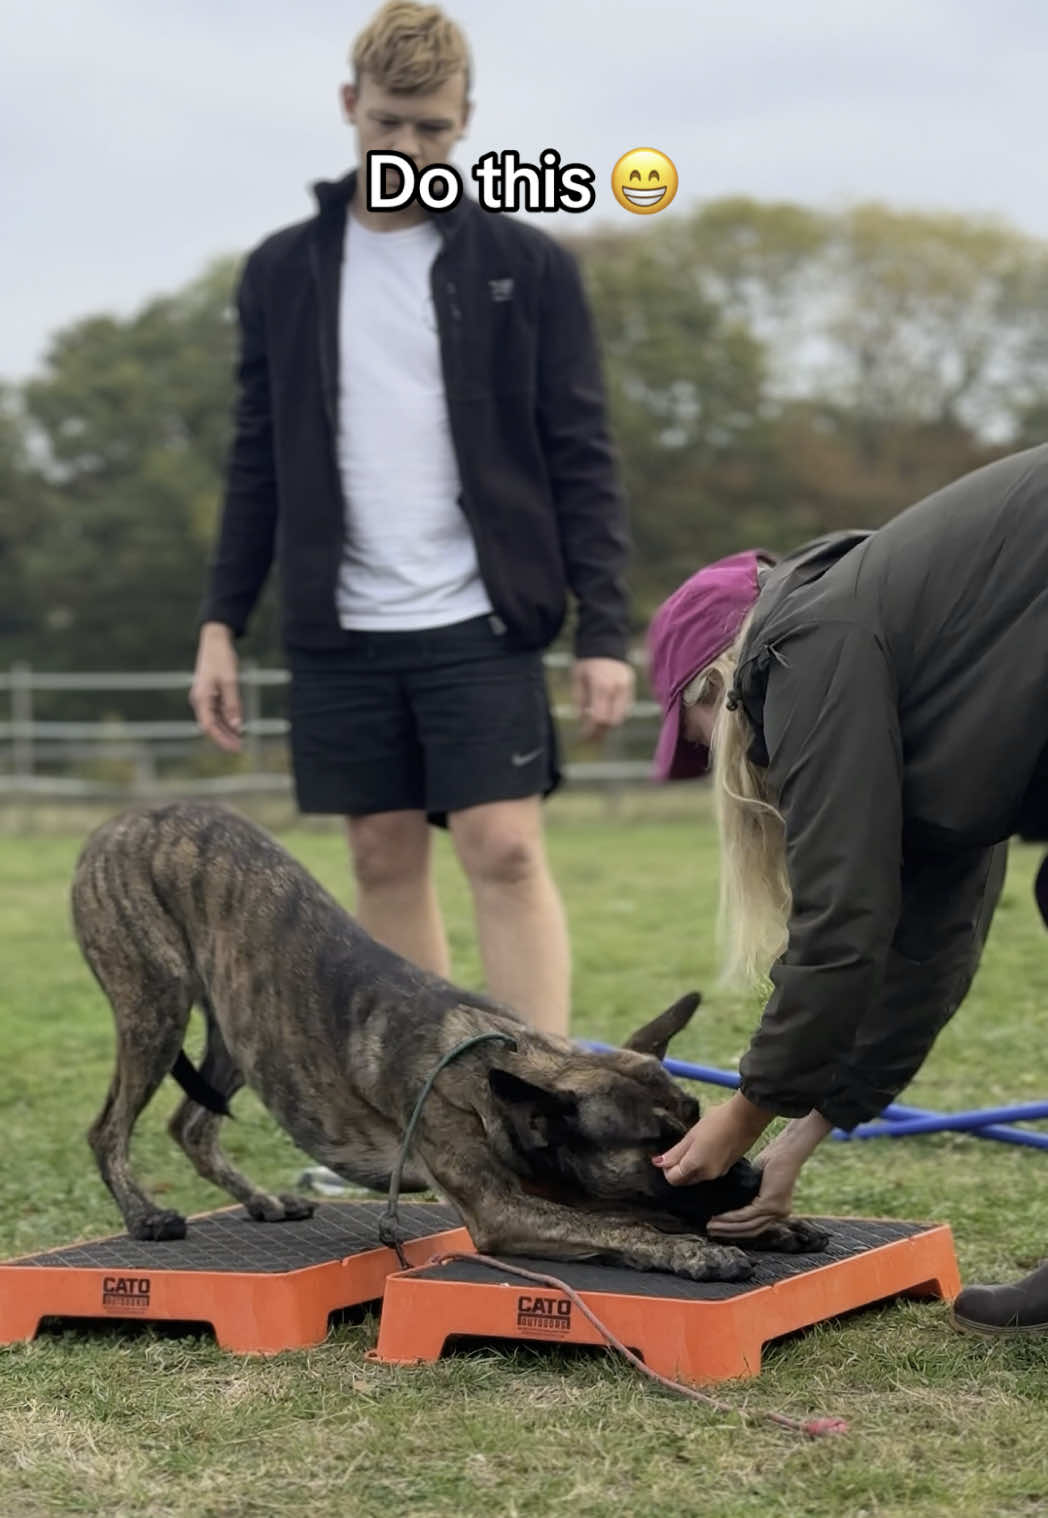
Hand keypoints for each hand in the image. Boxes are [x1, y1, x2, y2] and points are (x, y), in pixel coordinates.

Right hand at [189, 623, 242, 752]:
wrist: (215, 641)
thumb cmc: (221, 659)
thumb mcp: (230, 682)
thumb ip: (233, 705)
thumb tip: (238, 727)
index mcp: (201, 698)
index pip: (209, 726)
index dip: (221, 739)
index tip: (234, 748)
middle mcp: (200, 700)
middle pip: (212, 726)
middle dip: (225, 738)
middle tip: (240, 748)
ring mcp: (205, 698)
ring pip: (215, 720)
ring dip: (227, 731)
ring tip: (241, 741)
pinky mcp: (210, 694)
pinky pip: (218, 712)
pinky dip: (227, 720)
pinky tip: (238, 727)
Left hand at [572, 656, 634, 741]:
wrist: (604, 642)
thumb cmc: (586, 662)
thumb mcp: (577, 680)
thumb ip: (580, 702)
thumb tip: (583, 722)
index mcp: (601, 686)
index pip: (599, 718)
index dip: (591, 731)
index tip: (583, 736)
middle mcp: (617, 688)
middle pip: (612, 721)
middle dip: (601, 731)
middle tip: (590, 735)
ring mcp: (627, 687)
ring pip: (621, 717)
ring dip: (609, 724)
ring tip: (597, 726)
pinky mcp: (631, 687)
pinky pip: (626, 708)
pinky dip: (615, 714)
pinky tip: (605, 713)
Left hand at [653, 1091, 774, 1185]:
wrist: (746, 1118)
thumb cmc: (716, 1122)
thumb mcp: (692, 1135)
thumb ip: (675, 1152)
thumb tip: (658, 1163)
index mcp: (696, 1166)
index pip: (673, 1179)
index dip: (666, 1168)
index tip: (668, 1154)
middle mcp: (707, 1175)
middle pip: (684, 1180)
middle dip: (677, 1169)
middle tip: (679, 1149)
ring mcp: (719, 1174)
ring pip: (696, 1177)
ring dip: (689, 1168)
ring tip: (692, 1146)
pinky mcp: (727, 1169)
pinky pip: (708, 1172)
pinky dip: (701, 1166)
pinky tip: (705, 1149)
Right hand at [706, 1109, 832, 1238]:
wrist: (788, 1148)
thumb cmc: (773, 1158)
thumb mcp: (759, 1179)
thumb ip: (750, 1192)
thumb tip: (730, 1199)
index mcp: (777, 1210)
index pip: (755, 1226)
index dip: (736, 1230)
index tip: (718, 1229)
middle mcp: (779, 1214)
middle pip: (751, 1231)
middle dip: (728, 1232)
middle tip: (710, 1231)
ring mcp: (776, 1211)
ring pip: (747, 1225)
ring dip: (727, 1227)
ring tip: (710, 1226)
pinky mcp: (771, 1204)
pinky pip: (747, 1214)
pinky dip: (731, 1217)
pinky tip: (719, 1217)